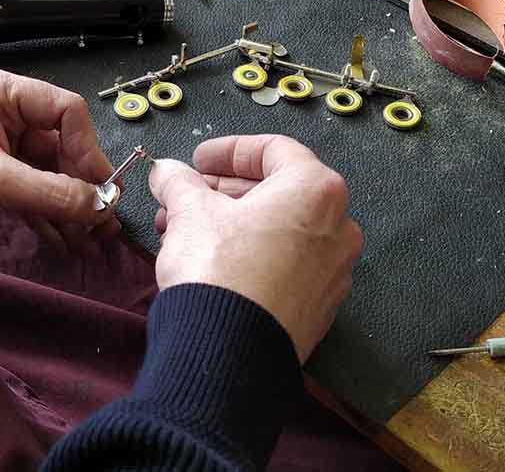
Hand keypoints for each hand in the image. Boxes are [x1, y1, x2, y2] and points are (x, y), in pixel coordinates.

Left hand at [0, 66, 118, 248]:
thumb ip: (52, 193)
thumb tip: (102, 206)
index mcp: (1, 94)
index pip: (65, 110)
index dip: (87, 147)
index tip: (99, 185)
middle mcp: (7, 113)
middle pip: (65, 146)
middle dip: (83, 187)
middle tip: (104, 222)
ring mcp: (5, 145)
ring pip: (54, 174)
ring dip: (73, 208)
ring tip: (93, 242)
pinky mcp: (0, 174)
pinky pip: (38, 191)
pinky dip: (53, 216)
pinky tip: (71, 243)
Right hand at [148, 135, 361, 361]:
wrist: (230, 355)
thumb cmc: (219, 270)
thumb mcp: (190, 212)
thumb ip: (178, 182)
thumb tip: (167, 172)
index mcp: (316, 190)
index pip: (274, 150)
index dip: (229, 150)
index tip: (198, 160)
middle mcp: (337, 227)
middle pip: (278, 191)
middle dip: (224, 191)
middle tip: (186, 195)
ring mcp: (333, 271)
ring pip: (279, 231)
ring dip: (232, 223)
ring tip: (184, 230)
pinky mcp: (319, 308)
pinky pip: (285, 265)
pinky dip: (251, 254)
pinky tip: (210, 262)